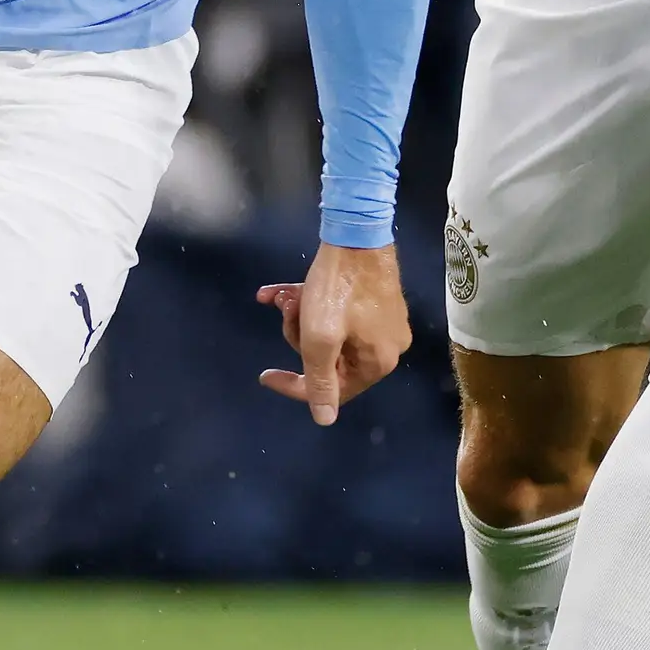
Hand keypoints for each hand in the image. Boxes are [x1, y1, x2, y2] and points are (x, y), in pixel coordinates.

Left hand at [253, 241, 410, 427]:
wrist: (358, 229)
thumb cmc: (337, 288)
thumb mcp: (321, 338)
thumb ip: (320, 380)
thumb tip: (324, 420)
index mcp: (377, 362)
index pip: (332, 391)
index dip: (294, 385)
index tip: (264, 375)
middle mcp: (386, 346)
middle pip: (329, 359)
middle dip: (299, 335)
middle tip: (286, 311)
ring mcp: (382, 322)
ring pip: (329, 333)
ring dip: (300, 316)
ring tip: (282, 295)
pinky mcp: (375, 300)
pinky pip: (337, 313)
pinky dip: (308, 303)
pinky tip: (275, 292)